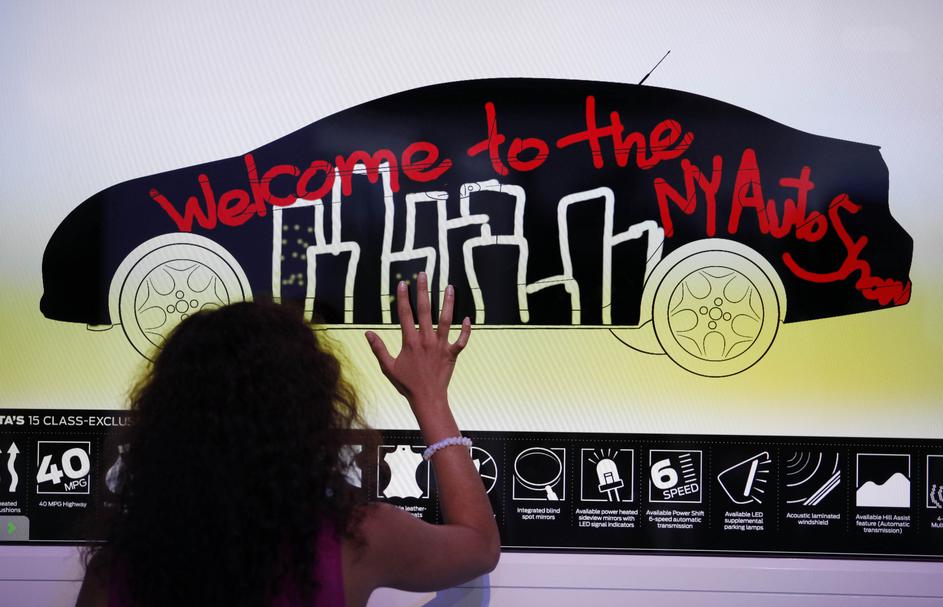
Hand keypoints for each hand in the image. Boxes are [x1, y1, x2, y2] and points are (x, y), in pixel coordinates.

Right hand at [365, 272, 470, 407]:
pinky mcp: (452, 354)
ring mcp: (441, 346)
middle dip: (424, 291)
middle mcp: (426, 340)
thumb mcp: (388, 367)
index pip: (405, 314)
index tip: (403, 283)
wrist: (427, 399)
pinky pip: (461, 340)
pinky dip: (466, 330)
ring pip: (447, 320)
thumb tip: (368, 333)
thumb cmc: (407, 384)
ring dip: (448, 303)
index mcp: (410, 342)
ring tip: (450, 287)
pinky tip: (468, 318)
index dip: (403, 298)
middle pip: (425, 311)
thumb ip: (378, 349)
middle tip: (424, 274)